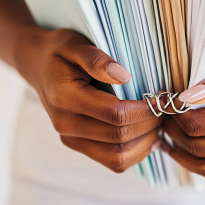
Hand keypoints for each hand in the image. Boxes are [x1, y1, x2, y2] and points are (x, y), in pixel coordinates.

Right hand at [13, 27, 162, 172]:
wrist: (37, 65)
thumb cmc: (58, 51)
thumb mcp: (74, 43)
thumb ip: (95, 58)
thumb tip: (124, 76)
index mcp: (65, 99)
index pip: (115, 115)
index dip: (145, 109)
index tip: (163, 97)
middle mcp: (66, 125)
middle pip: (119, 138)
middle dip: (150, 125)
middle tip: (167, 108)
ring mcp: (71, 139)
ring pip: (118, 157)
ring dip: (146, 142)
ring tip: (160, 121)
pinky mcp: (79, 145)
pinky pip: (113, 161)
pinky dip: (136, 152)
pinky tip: (148, 133)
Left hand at [162, 48, 204, 184]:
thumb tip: (185, 96)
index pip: (198, 126)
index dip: (174, 116)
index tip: (164, 101)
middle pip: (198, 149)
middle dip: (174, 134)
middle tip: (163, 117)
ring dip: (183, 155)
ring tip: (169, 135)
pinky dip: (203, 165)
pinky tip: (193, 148)